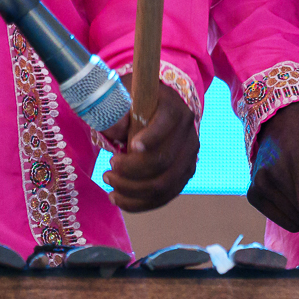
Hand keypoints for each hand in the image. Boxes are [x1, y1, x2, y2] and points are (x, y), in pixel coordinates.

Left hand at [102, 88, 198, 211]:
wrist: (158, 111)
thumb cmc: (134, 103)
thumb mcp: (123, 96)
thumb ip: (117, 110)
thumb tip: (119, 131)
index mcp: (174, 107)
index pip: (166, 123)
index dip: (150, 137)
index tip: (130, 146)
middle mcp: (188, 133)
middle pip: (163, 160)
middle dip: (131, 170)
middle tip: (108, 170)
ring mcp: (189, 157)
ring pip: (164, 184)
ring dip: (132, 190)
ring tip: (109, 182)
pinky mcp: (184, 175)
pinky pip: (164, 197)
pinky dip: (139, 203)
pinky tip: (118, 198)